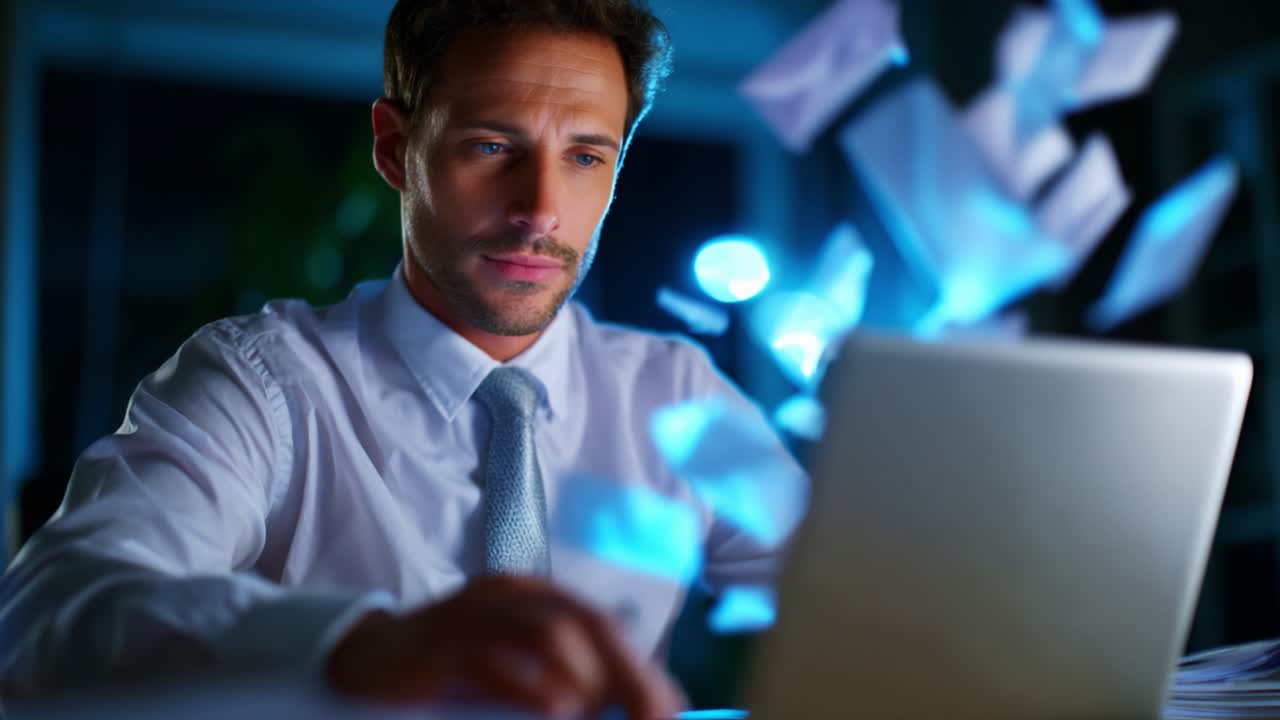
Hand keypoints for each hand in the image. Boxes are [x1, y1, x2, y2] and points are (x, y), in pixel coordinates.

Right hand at [325, 576, 685, 718]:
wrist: (363, 661)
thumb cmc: (448, 675)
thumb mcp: (515, 677)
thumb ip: (565, 689)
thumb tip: (625, 712)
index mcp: (533, 598)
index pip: (602, 624)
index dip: (642, 667)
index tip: (671, 711)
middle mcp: (510, 595)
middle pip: (586, 623)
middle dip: (629, 674)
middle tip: (655, 718)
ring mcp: (474, 612)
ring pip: (550, 632)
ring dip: (585, 682)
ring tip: (590, 717)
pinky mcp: (441, 643)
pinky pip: (496, 657)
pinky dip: (533, 687)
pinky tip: (556, 711)